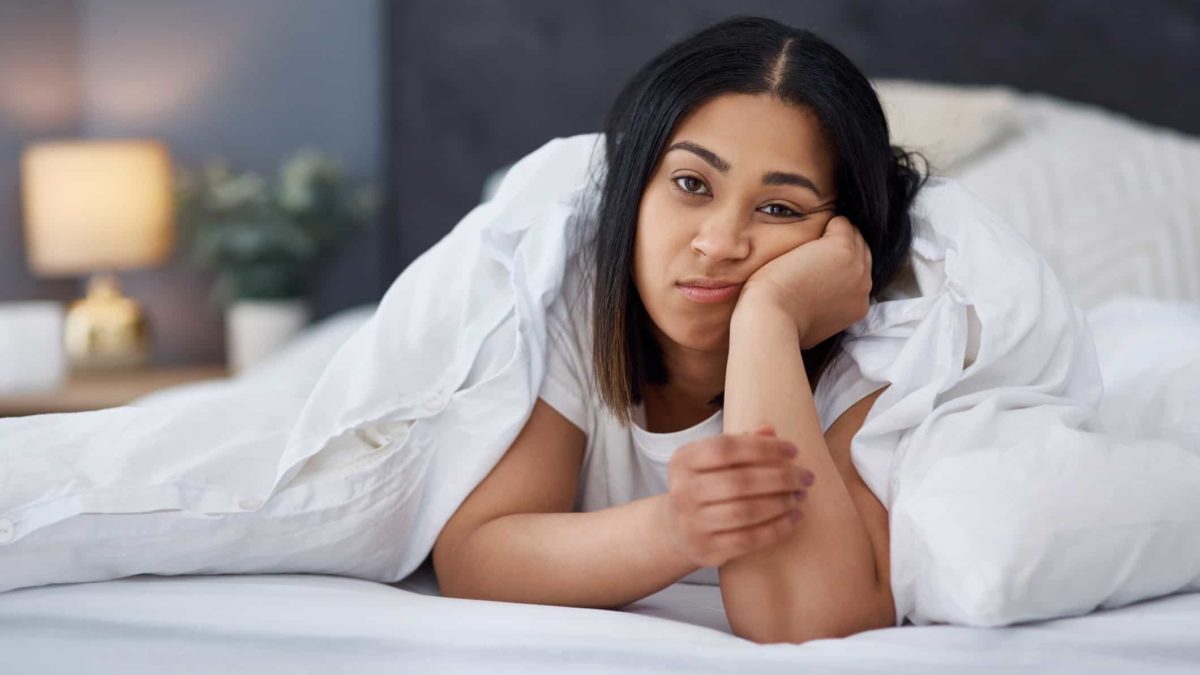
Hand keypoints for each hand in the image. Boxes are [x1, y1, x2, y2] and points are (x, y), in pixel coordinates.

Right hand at [662, 425, 815, 567]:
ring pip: (745, 512)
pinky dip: (776, 529)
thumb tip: (770, 430)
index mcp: (684, 461)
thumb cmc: (705, 486)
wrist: (677, 530)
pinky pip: (748, 540)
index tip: (793, 450)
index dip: (763, 448)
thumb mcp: (713, 460)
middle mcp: (683, 491)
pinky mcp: (707, 550)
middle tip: (805, 477)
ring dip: (780, 503)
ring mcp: (693, 524)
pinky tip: (793, 518)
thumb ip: (741, 443)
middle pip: (739, 481)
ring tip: (799, 496)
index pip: (726, 448)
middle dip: (780, 478)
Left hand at [739, 216, 871, 348]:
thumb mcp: (812, 321)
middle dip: (841, 243)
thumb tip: (815, 296)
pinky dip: (824, 222)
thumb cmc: (780, 321)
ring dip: (833, 231)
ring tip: (808, 232)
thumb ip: (824, 307)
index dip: (839, 262)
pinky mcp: (843, 249)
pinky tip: (805, 227)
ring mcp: (856, 267)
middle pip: (861, 251)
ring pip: (853, 235)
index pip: (858, 272)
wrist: (771, 317)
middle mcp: (863, 286)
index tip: (818, 257)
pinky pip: (841, 223)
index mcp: (858, 305)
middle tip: (814, 240)